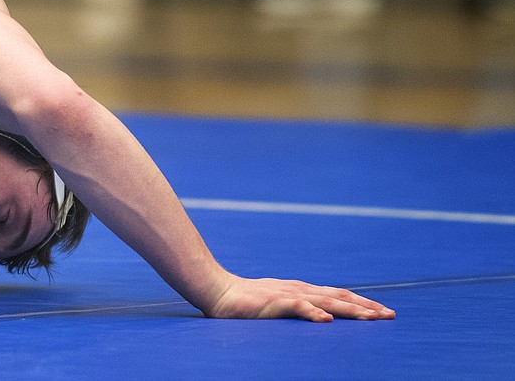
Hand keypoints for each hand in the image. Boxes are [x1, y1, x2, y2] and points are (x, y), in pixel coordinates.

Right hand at [204, 275, 395, 321]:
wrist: (218, 291)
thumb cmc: (246, 302)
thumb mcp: (278, 304)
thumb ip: (297, 309)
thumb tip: (319, 319)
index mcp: (302, 291)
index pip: (338, 294)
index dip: (361, 302)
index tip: (382, 311)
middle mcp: (300, 290)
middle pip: (340, 297)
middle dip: (366, 307)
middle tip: (390, 316)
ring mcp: (288, 295)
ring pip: (326, 301)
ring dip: (350, 309)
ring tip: (371, 318)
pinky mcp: (274, 302)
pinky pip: (297, 307)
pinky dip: (313, 312)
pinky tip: (327, 320)